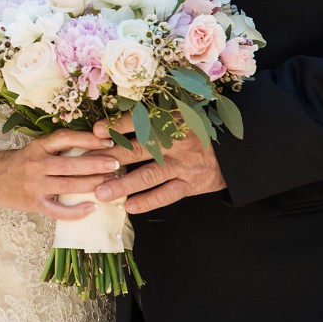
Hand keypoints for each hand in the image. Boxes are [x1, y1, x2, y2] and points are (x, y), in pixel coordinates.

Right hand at [0, 129, 120, 219]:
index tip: (107, 142)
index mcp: (38, 147)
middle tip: (116, 164)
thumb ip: (59, 147)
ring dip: (92, 184)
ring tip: (111, 182)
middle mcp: (36, 165)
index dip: (87, 139)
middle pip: (71, 165)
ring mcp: (35, 186)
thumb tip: (95, 146)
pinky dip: (76, 211)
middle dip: (96, 164)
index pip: (65, 138)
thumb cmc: (19, 162)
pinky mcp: (34, 204)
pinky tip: (92, 209)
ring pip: (69, 186)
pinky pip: (58, 210)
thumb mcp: (36, 147)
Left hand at [92, 116, 226, 213]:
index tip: (96, 131)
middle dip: (110, 158)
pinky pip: (167, 194)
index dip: (118, 127)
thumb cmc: (198, 132)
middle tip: (87, 166)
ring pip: (149, 175)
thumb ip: (153, 116)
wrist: (235, 153)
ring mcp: (183, 166)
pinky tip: (129, 206)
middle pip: (138, 150)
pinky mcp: (190, 185)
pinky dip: (148, 201)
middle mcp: (176, 143)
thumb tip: (115, 122)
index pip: (141, 122)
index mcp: (173, 121)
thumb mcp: (181, 115)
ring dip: (123, 184)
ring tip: (101, 193)